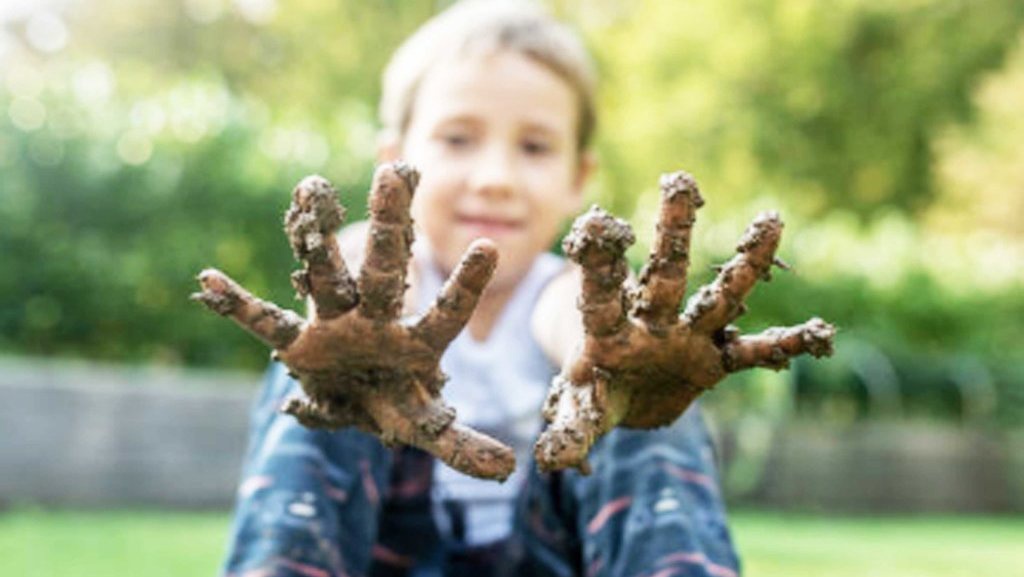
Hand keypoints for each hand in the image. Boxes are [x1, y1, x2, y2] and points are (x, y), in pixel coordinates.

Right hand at [193, 162, 515, 480]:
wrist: (355, 401)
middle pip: (384, 270)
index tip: (488, 247)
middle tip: (392, 174)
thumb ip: (462, 443)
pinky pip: (266, 323)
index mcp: (417, 341)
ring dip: (317, 236)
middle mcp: (377, 319)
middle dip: (388, 227)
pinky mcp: (300, 342)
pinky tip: (209, 280)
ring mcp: (337, 323)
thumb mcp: (427, 425)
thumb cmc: (399, 403)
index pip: (447, 312)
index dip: (466, 287)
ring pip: (328, 274)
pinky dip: (238, 306)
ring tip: (311, 187)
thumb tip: (509, 468)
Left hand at [534, 171, 834, 472]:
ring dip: (744, 265)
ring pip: (718, 296)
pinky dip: (785, 347)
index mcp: (609, 331)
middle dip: (673, 232)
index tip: (596, 221)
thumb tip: (549, 460)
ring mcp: (687, 337)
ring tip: (771, 220)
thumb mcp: (580, 410)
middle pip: (664, 273)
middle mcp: (652, 323)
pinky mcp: (713, 360)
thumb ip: (570, 429)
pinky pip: (754, 353)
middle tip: (681, 180)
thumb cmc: (594, 392)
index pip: (602, 292)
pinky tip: (820, 334)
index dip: (600, 261)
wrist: (623, 398)